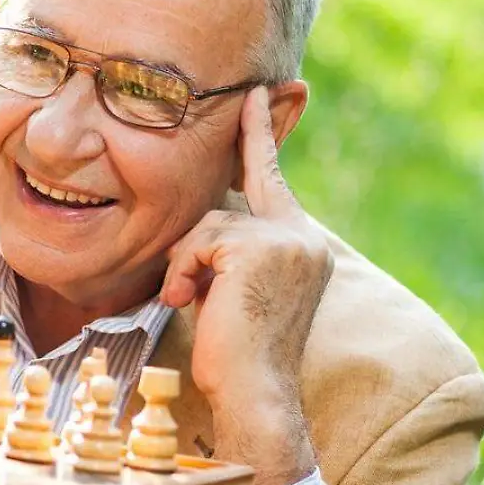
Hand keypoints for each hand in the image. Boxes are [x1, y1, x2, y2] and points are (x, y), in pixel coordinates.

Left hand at [159, 86, 331, 484]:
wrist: (253, 394)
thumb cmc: (233, 352)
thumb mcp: (232, 288)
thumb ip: (227, 249)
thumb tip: (198, 222)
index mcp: (301, 244)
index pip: (270, 177)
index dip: (258, 134)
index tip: (257, 90)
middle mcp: (302, 236)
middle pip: (222, 207)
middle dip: (195, 246)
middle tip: (194, 275)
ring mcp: (286, 240)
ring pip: (204, 225)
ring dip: (184, 267)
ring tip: (191, 304)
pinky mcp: (260, 248)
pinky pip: (196, 242)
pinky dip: (181, 273)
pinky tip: (188, 303)